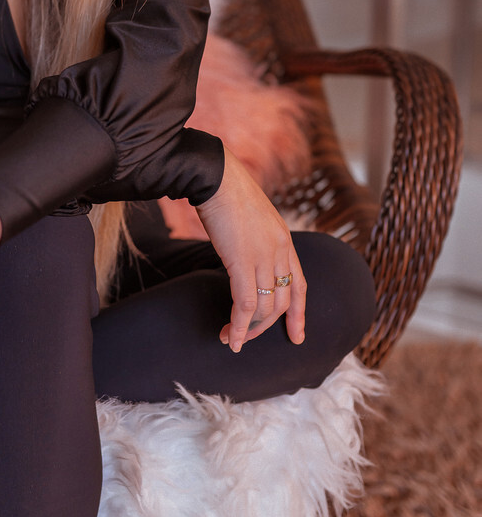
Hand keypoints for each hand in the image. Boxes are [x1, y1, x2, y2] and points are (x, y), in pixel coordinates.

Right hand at [196, 147, 305, 353]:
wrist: (215, 177)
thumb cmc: (226, 192)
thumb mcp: (251, 218)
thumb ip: (255, 238)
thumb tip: (244, 252)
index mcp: (284, 240)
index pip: (300, 285)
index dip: (299, 313)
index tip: (297, 335)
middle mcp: (280, 251)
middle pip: (283, 302)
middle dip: (266, 327)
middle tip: (247, 339)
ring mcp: (264, 257)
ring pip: (265, 308)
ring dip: (249, 330)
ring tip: (231, 338)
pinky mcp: (242, 262)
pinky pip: (246, 304)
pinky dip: (239, 325)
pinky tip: (230, 336)